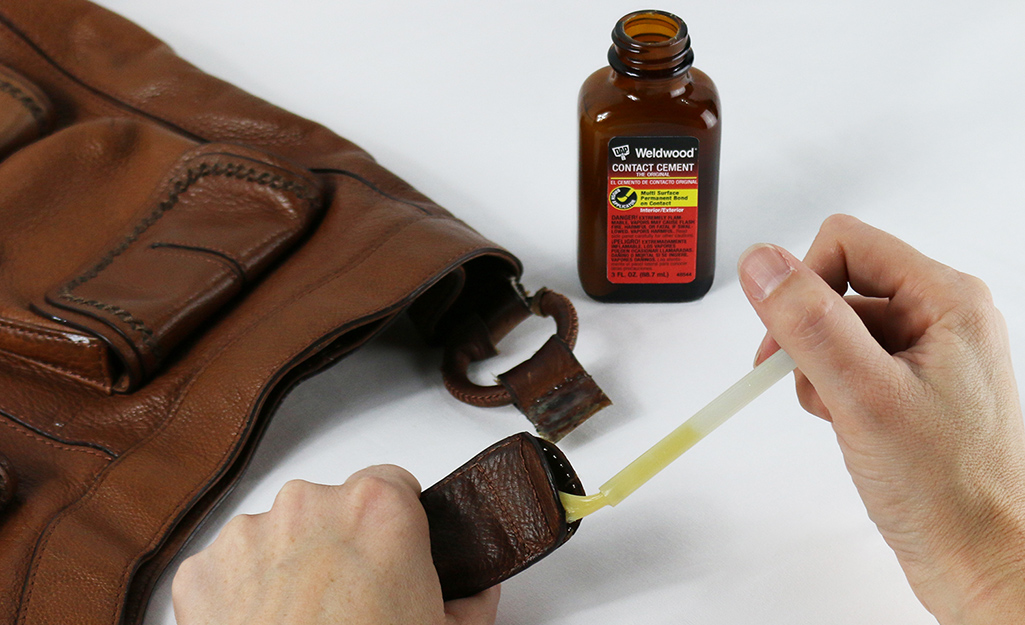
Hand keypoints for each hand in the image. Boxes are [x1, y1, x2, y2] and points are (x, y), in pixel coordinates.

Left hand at [171, 465, 499, 624]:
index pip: (395, 483)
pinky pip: (232, 567)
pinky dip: (244, 593)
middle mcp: (309, 505)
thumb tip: (473, 593)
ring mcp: (250, 534)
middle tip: (355, 603)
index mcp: (378, 508)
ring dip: (291, 566)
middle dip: (343, 546)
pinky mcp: (202, 569)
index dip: (399, 524)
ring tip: (306, 623)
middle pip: (333, 507)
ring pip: (280, 534)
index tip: (394, 555)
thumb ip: (470, 600)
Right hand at [737, 215, 1024, 623]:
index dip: (803, 283)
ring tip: (842, 416)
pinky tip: (847, 425)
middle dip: (810, 338)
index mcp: (947, 300)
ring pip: (837, 329)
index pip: (845, 244)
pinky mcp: (911, 387)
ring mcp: (927, 354)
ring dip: (819, 371)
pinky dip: (831, 392)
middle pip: (838, 286)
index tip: (783, 336)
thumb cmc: (949, 491)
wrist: (981, 562)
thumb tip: (761, 263)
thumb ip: (809, 322)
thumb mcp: (865, 396)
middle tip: (816, 387)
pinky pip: (848, 365)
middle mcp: (941, 318)